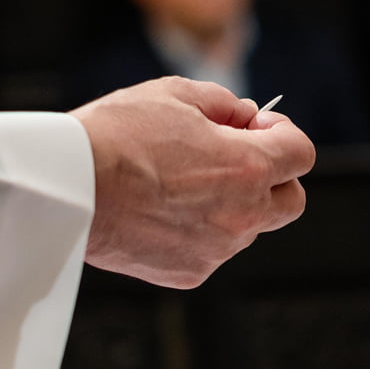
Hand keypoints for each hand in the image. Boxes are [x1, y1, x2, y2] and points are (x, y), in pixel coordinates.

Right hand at [72, 76, 312, 287]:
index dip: (284, 135)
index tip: (260, 128)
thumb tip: (246, 118)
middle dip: (275, 178)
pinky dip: (199, 230)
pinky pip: (211, 249)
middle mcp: (243, 215)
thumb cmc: (116, 135)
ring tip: (181, 182)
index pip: (301, 154)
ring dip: (232, 204)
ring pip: (247, 227)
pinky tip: (162, 209)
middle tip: (238, 158)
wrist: (68, 189)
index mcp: (248, 168)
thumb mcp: (175, 95)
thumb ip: (224, 105)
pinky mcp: (190, 273)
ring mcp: (218, 249)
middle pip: (291, 201)